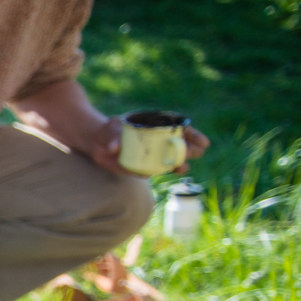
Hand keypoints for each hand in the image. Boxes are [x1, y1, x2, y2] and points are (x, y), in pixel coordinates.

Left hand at [79, 118, 209, 175]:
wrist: (97, 141)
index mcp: (158, 128)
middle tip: (194, 153)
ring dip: (179, 165)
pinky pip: (153, 171)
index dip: (194, 136)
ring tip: (182, 167)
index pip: (181, 131)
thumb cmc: (109, 129)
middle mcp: (158, 142)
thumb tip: (114, 148)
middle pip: (180, 147)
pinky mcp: (141, 167)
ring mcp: (151, 156)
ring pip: (171, 161)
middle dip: (190, 151)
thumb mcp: (111, 128)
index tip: (203, 143)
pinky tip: (162, 172)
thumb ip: (114, 136)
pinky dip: (157, 172)